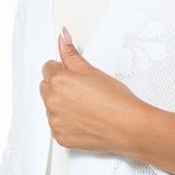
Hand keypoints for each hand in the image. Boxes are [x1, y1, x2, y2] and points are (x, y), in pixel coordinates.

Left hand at [40, 27, 147, 155]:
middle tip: (82, 92)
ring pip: (50, 107)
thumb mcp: (93, 71)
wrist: (128, 126)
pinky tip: (84, 120)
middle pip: (46, 87)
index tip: (75, 77)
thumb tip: (63, 37)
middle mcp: (53, 101)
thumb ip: (72, 54)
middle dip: (59, 87)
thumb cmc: (116, 100)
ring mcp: (55, 121)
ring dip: (62, 106)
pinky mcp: (60, 136)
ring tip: (85, 107)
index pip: (48, 68)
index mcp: (59, 81)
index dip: (63, 70)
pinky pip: (56, 125)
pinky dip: (66, 123)